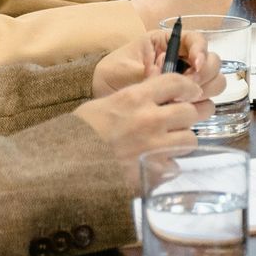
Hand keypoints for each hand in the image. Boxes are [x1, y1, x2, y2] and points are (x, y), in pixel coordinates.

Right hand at [73, 62, 216, 190]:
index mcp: (135, 98)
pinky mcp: (153, 173)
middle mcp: (150, 120)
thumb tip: (158, 100)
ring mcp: (154, 148)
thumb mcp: (106, 104)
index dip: (188, 86)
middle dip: (189, 115)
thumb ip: (135, 100)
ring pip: (189, 140)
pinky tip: (155, 165)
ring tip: (169, 144)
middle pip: (190, 112)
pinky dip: (168, 166)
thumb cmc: (79, 132)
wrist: (63, 165)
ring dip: (182, 141)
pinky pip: (175, 167)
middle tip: (182, 120)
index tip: (191, 91)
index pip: (176, 82)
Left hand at [92, 29, 220, 99]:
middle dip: (205, 74)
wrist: (104, 105)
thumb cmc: (110, 78)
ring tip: (184, 102)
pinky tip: (184, 112)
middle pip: (213, 62)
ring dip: (205, 91)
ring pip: (215, 83)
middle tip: (189, 88)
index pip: (197, 40)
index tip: (195, 64)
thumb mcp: (122, 70)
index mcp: (167, 44)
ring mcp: (187, 82)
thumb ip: (144, 72)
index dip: (201, 50)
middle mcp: (182, 61)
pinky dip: (200, 106)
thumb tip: (162, 75)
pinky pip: (205, 102)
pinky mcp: (187, 102)